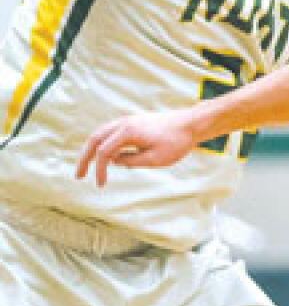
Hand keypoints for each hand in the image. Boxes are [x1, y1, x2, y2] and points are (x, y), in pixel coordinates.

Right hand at [76, 110, 197, 185]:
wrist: (192, 124)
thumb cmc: (177, 141)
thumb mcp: (155, 159)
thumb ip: (131, 161)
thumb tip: (113, 161)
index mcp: (128, 131)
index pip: (103, 151)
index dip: (99, 169)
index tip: (100, 185)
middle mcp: (124, 123)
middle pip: (94, 139)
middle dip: (84, 158)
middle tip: (78, 176)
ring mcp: (128, 121)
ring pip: (101, 134)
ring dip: (92, 150)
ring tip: (88, 167)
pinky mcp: (134, 123)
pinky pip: (112, 133)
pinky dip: (104, 144)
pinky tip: (106, 158)